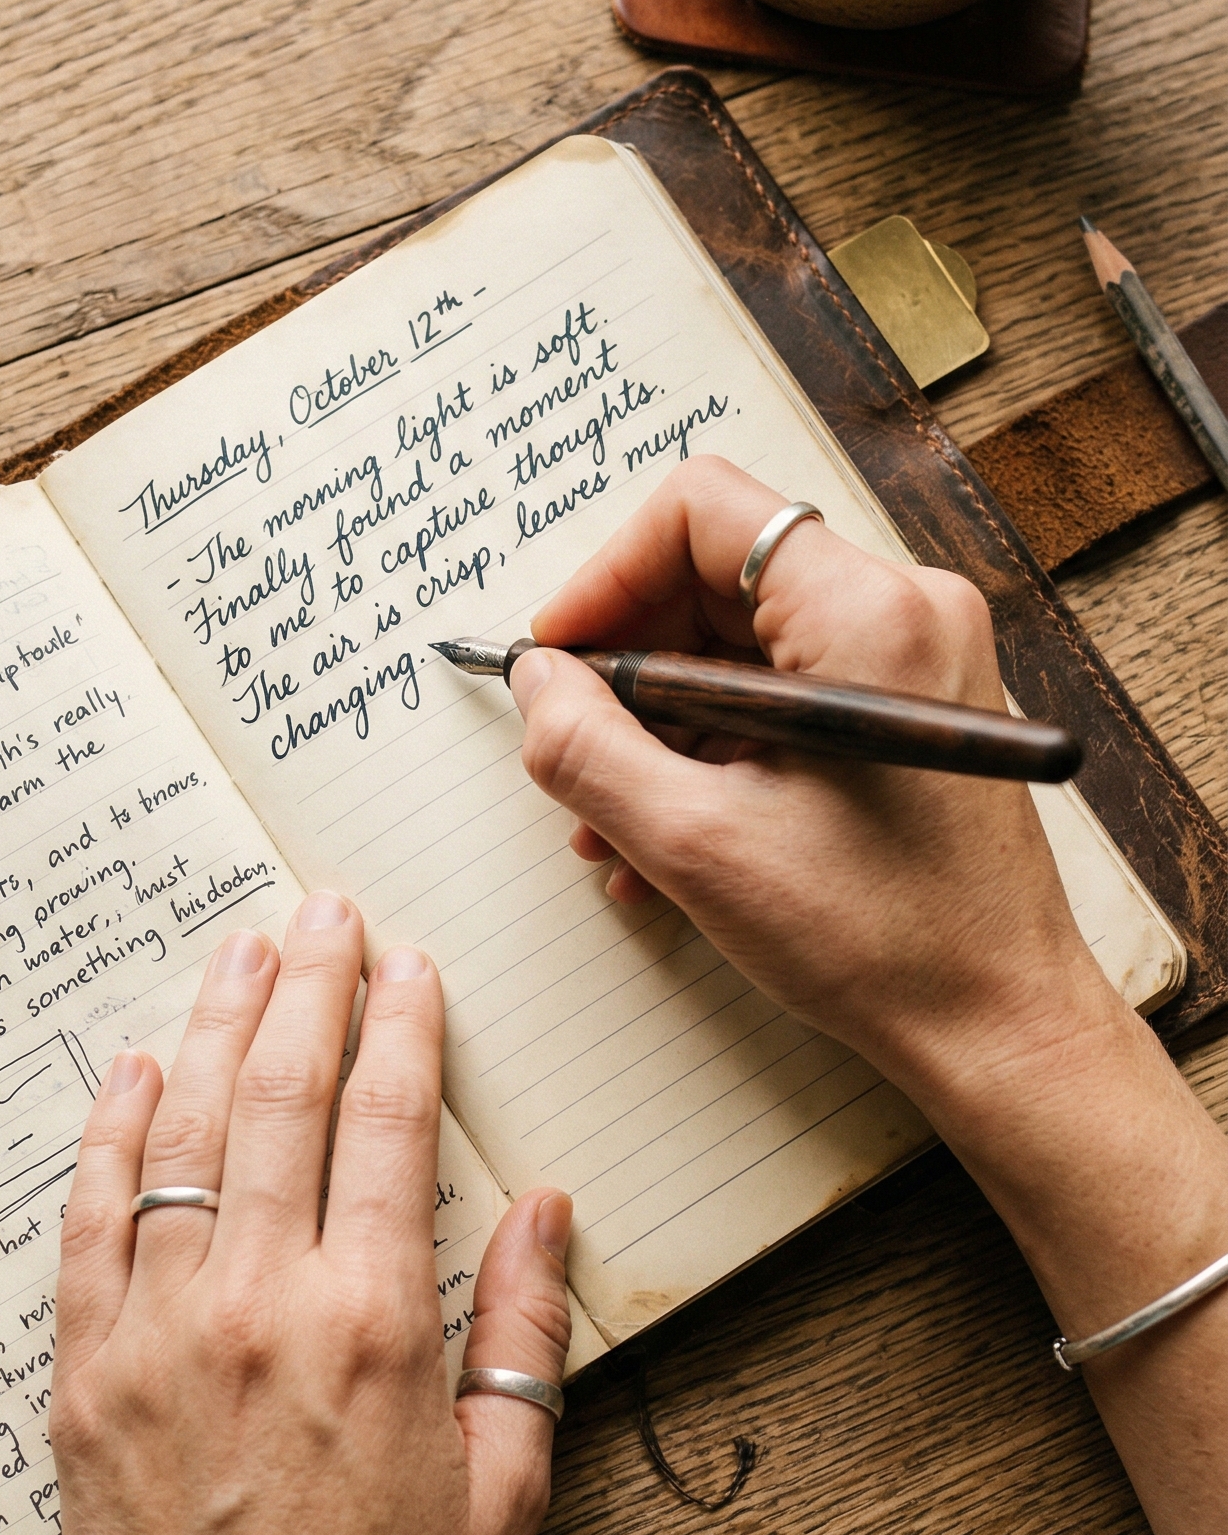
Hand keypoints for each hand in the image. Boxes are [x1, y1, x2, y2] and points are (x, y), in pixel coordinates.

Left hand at [32, 893, 570, 1534]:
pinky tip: (131, 1070)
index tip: (407, 963)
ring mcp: (159, 1335)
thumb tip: (542, 1203)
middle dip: (308, 987)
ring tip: (241, 951)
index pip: (385, 1124)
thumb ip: (524, 1326)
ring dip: (213, 1029)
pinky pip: (91, 1224)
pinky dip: (110, 1137)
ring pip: (182, 1137)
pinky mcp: (85, 1378)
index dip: (400, 1027)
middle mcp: (261, 1305)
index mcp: (376, 1325)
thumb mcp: (506, 1488)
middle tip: (322, 912)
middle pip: (280, 1098)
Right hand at [514, 453, 1091, 1106]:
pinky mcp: (911, 709)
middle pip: (716, 575)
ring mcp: (916, 658)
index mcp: (864, 612)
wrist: (1000, 1024)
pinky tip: (669, 836)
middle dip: (628, 667)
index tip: (557, 659)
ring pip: (742, 644)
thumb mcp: (695, 842)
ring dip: (661, 725)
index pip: (700, 510)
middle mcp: (904, 610)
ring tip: (611, 824)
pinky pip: (784, 691)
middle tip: (572, 751)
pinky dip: (717, 748)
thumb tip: (535, 681)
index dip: (605, 577)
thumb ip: (586, 747)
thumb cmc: (881, 938)